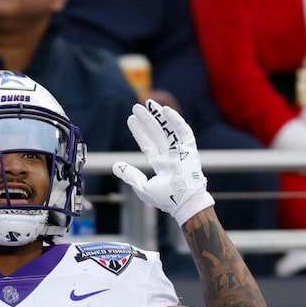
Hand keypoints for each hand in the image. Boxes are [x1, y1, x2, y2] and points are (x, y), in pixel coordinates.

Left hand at [116, 99, 216, 224]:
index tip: (130, 119)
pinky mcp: (190, 150)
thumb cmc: (166, 199)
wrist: (184, 203)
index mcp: (161, 165)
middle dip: (147, 120)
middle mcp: (170, 157)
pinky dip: (176, 121)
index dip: (139, 132)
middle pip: (157, 134)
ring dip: (159, 117)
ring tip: (150, 103)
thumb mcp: (143, 187)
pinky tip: (166, 111)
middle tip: (136, 106)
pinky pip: (184, 132)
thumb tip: (115, 165)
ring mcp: (180, 153)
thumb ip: (130, 175)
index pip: (148, 144)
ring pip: (168, 130)